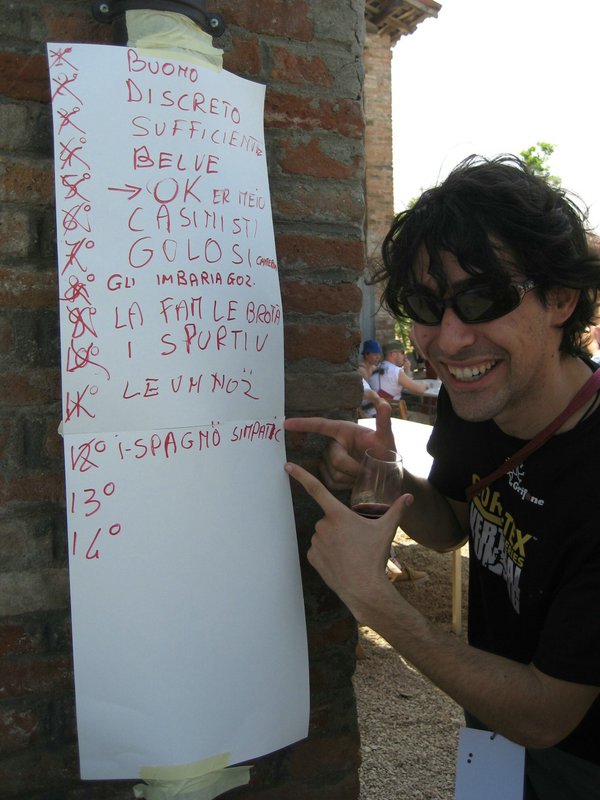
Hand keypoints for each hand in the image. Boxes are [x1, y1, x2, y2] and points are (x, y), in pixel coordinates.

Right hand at [284, 403, 395, 490]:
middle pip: (333, 457)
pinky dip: (346, 485)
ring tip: (365, 475)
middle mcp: (335, 444)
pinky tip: (357, 482)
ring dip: (350, 477)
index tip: (285, 423)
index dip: (303, 424)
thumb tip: (385, 404)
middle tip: (368, 470)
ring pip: (332, 472)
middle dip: (352, 466)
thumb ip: (384, 422)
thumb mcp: (387, 437)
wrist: (387, 475)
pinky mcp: (331, 476)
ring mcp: (331, 461)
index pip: (320, 425)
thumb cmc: (386, 452)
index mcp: (344, 431)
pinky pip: (332, 483)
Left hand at [284, 460, 413, 613]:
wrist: (364, 588)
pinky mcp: (312, 557)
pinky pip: (319, 549)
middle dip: (340, 526)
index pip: (316, 489)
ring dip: (334, 539)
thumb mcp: (386, 530)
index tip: (288, 466)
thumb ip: (397, 510)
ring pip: (324, 534)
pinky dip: (328, 553)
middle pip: (330, 519)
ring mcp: (315, 542)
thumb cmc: (374, 556)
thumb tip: (409, 496)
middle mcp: (322, 525)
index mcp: (338, 514)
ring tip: (350, 552)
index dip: (301, 476)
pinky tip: (341, 561)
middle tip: (356, 539)